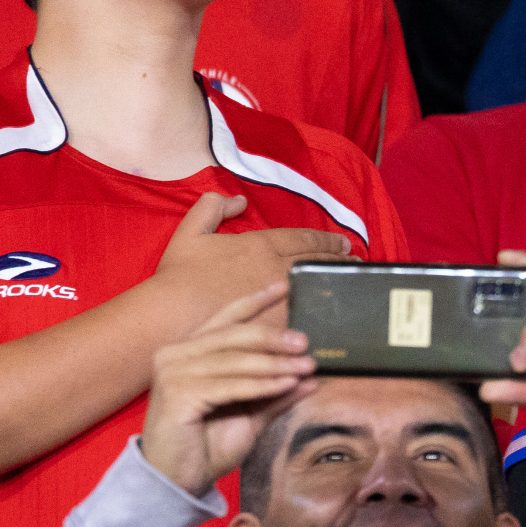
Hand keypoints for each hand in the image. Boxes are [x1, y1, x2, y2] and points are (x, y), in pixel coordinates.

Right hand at [141, 282, 315, 497]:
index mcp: (190, 352)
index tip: (285, 287)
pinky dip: (262, 385)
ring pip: (236, 360)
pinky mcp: (177, 394)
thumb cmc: (207, 447)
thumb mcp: (251, 414)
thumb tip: (312, 376)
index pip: (227, 318)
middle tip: (306, 344)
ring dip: (276, 365)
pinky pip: (230, 384)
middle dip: (275, 338)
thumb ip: (277, 393)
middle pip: (235, 335)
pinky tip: (286, 385)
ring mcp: (173, 373)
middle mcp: (176, 355)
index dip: (256, 300)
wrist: (176, 482)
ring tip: (306, 368)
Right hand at [149, 194, 352, 319]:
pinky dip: (323, 314)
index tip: (342, 243)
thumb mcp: (191, 232)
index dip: (326, 239)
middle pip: (316, 261)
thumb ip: (212, 207)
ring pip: (317, 287)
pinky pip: (307, 317)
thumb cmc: (179, 277)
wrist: (170, 316)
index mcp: (261, 245)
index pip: (303, 239)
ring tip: (351, 286)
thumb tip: (237, 200)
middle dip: (338, 259)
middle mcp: (276, 268)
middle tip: (355, 261)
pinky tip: (333, 316)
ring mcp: (279, 298)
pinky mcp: (276, 326)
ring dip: (335, 285)